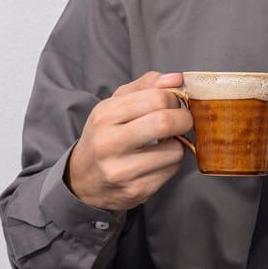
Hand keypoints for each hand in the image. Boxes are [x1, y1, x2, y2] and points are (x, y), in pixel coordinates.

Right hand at [66, 71, 191, 210]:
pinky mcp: (137, 190)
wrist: (83, 180)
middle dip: (184, 120)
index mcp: (105, 116)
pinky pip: (172, 171)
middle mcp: (110, 143)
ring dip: (178, 144)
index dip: (173, 100)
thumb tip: (177, 78)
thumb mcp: (114, 106)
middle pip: (165, 123)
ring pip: (175, 150)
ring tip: (165, 143)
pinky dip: (172, 163)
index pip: (156, 98)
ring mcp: (123, 170)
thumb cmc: (104, 137)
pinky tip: (158, 160)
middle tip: (182, 121)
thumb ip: (145, 87)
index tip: (173, 104)